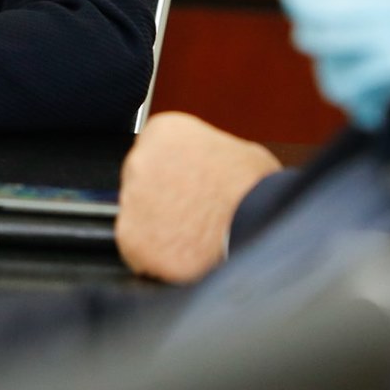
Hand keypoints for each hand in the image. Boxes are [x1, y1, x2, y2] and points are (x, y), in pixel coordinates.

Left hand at [115, 112, 281, 282]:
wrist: (258, 221)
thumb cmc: (255, 187)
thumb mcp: (235, 149)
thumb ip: (206, 154)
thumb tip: (208, 168)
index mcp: (163, 131)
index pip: (153, 153)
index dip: (172, 175)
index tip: (187, 189)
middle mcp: (139, 160)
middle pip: (140, 184)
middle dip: (161, 201)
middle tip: (192, 215)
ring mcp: (132, 199)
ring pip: (137, 219)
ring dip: (159, 230)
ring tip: (193, 237)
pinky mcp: (131, 238)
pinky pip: (138, 251)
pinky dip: (157, 258)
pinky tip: (184, 256)